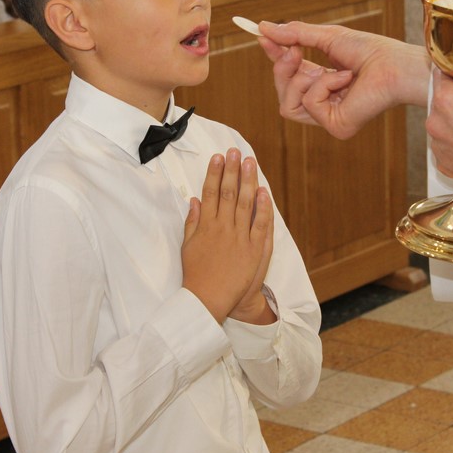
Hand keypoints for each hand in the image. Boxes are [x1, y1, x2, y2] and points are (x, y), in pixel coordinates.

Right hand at [181, 149, 274, 323]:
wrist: (209, 300)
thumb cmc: (196, 275)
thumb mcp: (187, 247)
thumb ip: (192, 222)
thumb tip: (195, 200)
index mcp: (205, 226)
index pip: (210, 193)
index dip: (214, 173)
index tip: (218, 157)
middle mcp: (222, 228)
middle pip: (228, 193)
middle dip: (231, 170)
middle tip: (235, 151)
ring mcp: (239, 238)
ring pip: (245, 204)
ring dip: (247, 181)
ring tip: (249, 162)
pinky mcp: (253, 250)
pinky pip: (260, 225)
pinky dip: (263, 208)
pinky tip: (264, 192)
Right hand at [257, 21, 429, 138]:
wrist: (395, 64)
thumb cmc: (371, 51)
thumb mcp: (326, 37)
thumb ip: (295, 34)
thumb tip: (262, 28)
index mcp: (324, 84)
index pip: (289, 77)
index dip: (275, 58)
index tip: (262, 37)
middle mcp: (325, 105)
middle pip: (282, 94)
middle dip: (282, 69)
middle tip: (293, 50)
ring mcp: (329, 118)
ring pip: (288, 104)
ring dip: (302, 79)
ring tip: (325, 68)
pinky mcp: (336, 126)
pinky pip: (308, 104)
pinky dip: (323, 85)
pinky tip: (344, 79)